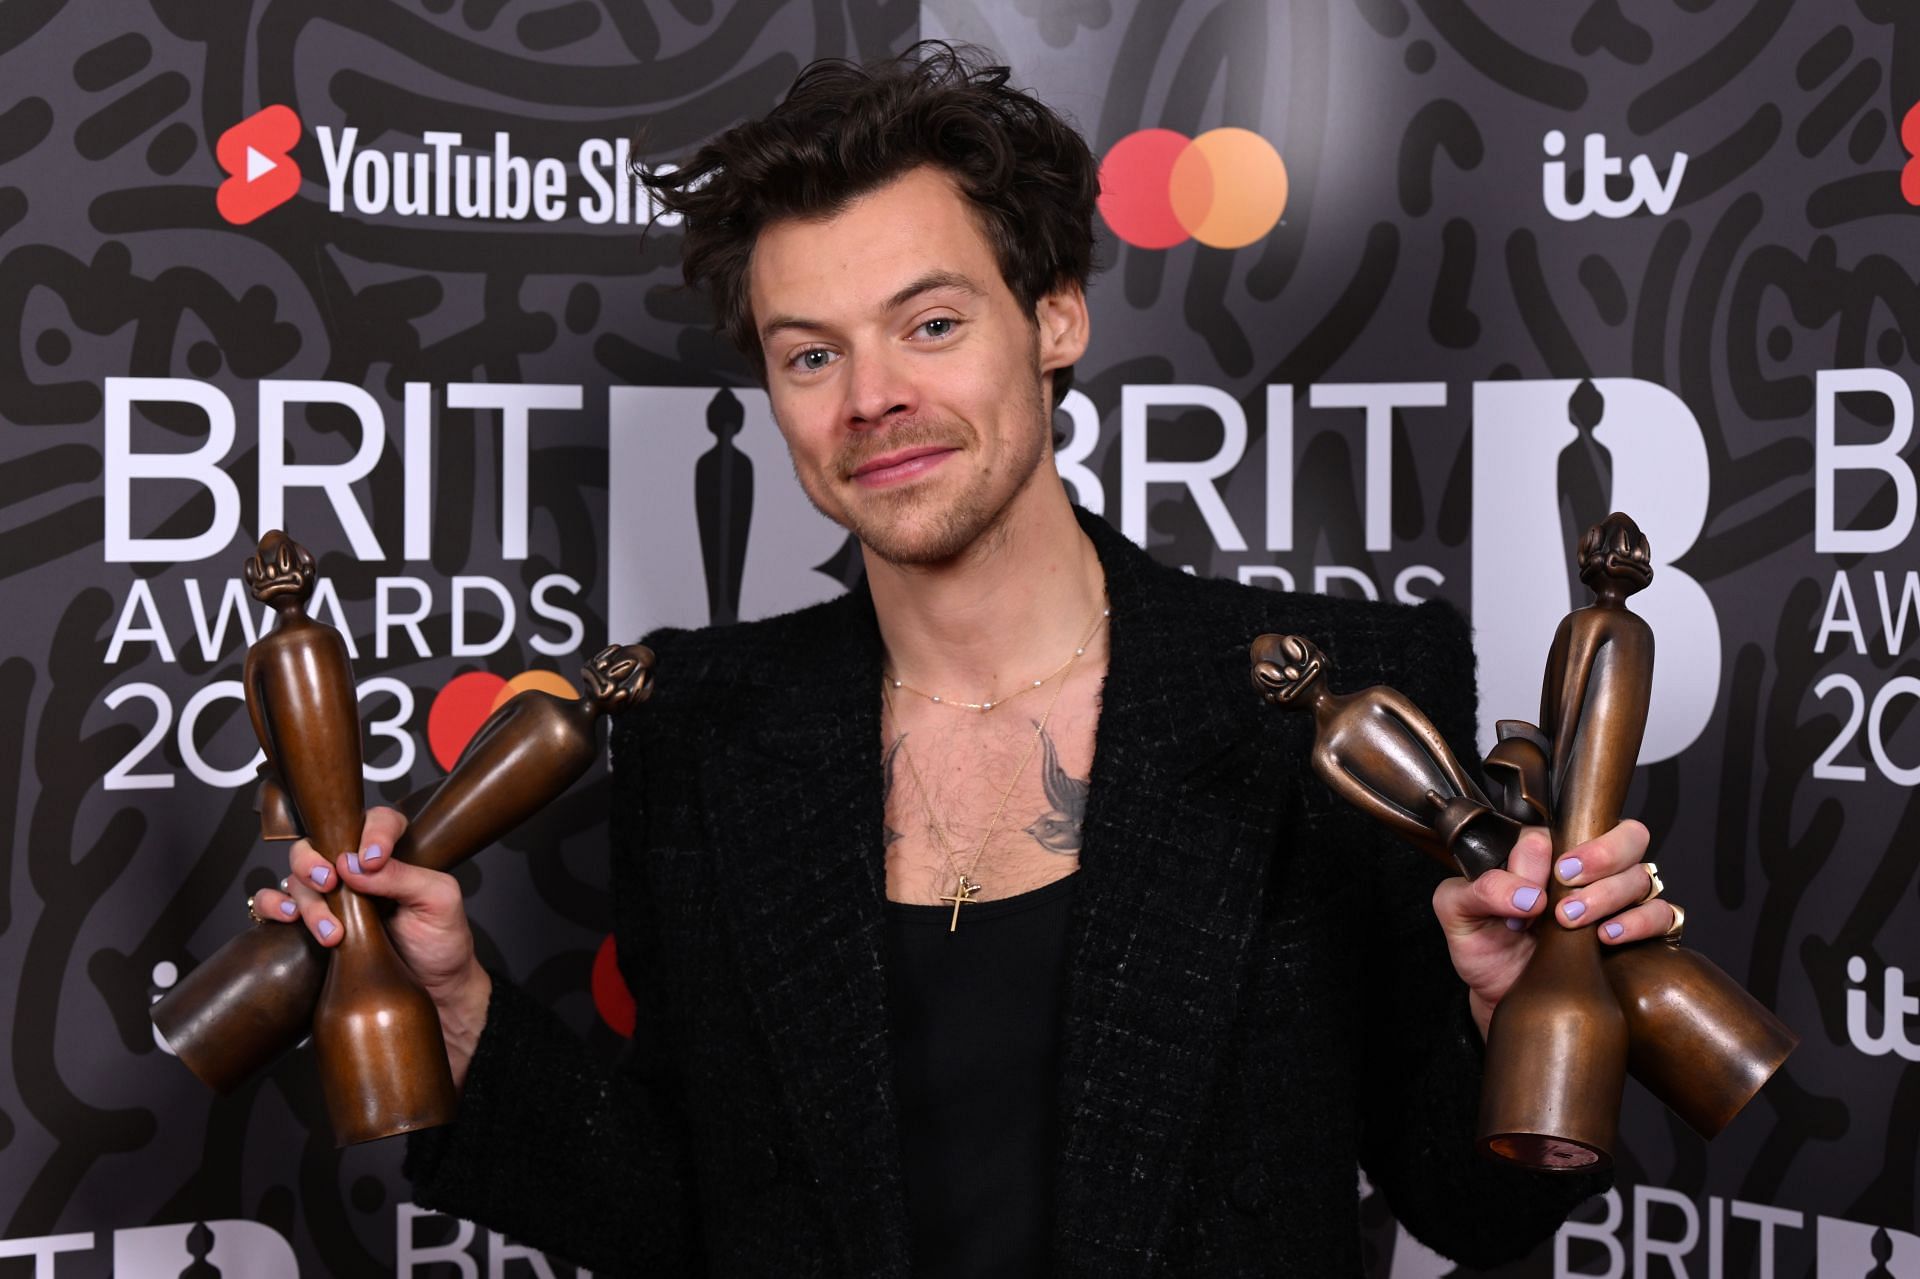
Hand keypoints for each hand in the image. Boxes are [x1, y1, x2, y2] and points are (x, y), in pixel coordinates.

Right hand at [252, 806, 491, 1086]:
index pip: (376, 822)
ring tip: (330, 931)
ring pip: (297, 878)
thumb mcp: (439, 901)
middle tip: (330, 883)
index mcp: (393, 854)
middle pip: (320, 844)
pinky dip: (272, 906)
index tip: (371, 858)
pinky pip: (274, 905)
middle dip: (316, 861)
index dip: (371, 832)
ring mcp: (330, 897)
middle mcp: (356, 870)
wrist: (434, 992)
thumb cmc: (442, 942)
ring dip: (306, 899)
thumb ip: (403, 876)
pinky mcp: (309, 925)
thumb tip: (353, 863)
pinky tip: (287, 919)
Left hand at [1432, 819, 1674, 1037]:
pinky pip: (1663, 915)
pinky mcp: (1639, 934)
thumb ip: (1479, 889)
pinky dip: (1641, 921)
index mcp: (1547, 855)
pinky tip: (1609, 936)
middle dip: (1602, 854)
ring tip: (1573, 922)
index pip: (1567, 828)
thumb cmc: (1485, 948)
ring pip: (1642, 875)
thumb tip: (1526, 894)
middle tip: (1566, 882)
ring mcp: (1618, 901)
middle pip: (1626, 836)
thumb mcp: (1459, 914)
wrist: (1503, 999)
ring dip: (1609, 894)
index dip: (1551, 854)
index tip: (1531, 890)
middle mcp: (1590, 872)